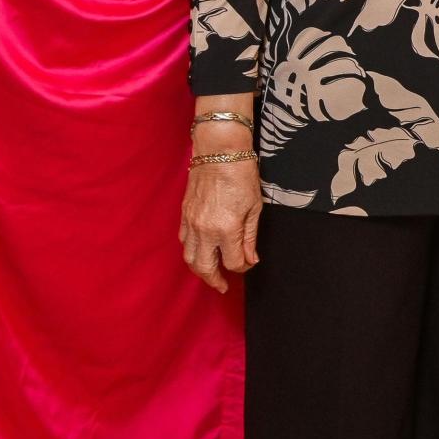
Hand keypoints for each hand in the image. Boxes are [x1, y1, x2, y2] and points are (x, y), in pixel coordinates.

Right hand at [179, 158, 262, 293]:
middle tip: (223, 286)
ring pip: (190, 258)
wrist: (219, 151)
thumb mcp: (255, 207)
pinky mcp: (184, 215)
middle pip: (205, 267)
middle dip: (214, 280)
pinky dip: (191, 252)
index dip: (242, 267)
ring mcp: (191, 223)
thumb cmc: (242, 175)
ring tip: (210, 274)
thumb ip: (250, 237)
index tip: (248, 263)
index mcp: (226, 229)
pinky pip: (184, 241)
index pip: (232, 262)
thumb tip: (250, 259)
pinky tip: (200, 252)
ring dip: (200, 270)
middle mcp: (205, 230)